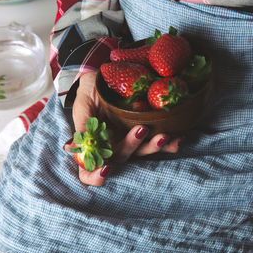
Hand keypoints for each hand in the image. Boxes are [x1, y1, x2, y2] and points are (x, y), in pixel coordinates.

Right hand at [64, 71, 181, 185]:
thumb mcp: (84, 105)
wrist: (105, 76)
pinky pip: (159, 142)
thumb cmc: (90, 92)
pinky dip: (170, 143)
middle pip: (122, 157)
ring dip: (155, 146)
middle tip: (141, 130)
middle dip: (133, 146)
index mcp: (94, 145)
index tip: (105, 170)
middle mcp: (114, 146)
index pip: (89, 168)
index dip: (94, 175)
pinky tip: (178, 138)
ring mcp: (131, 140)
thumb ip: (83, 126)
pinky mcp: (147, 132)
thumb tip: (74, 147)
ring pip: (143, 151)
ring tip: (165, 136)